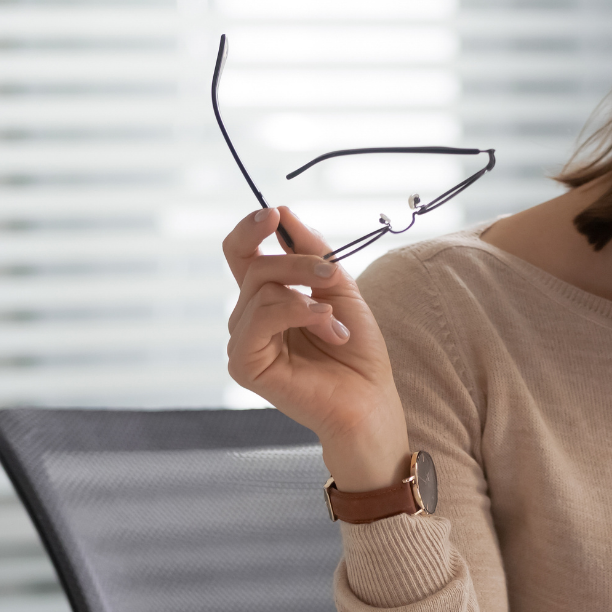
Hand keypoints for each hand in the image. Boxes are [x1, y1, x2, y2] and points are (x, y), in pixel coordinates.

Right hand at [222, 207, 410, 490]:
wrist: (370, 400)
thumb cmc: (357, 351)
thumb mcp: (339, 288)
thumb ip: (312, 252)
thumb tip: (283, 212)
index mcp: (267, 298)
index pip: (241, 253)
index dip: (252, 229)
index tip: (275, 214)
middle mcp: (249, 317)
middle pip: (254, 266)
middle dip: (297, 262)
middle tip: (331, 275)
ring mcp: (243, 341)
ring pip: (259, 289)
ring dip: (307, 294)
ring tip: (337, 320)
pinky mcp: (244, 364)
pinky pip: (259, 318)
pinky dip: (298, 313)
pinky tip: (328, 328)